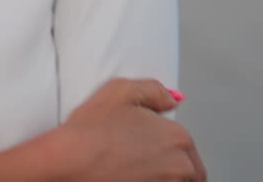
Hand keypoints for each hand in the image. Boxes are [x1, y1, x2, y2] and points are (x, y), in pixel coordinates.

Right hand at [57, 78, 206, 181]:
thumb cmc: (90, 129)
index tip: (159, 157)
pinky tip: (130, 179)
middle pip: (191, 178)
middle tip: (150, 169)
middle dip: (176, 175)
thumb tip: (171, 99)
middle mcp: (178, 166)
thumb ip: (155, 91)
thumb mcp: (122, 90)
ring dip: (163, 180)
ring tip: (138, 174)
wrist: (68, 160)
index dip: (176, 157)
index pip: (193, 158)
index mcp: (178, 138)